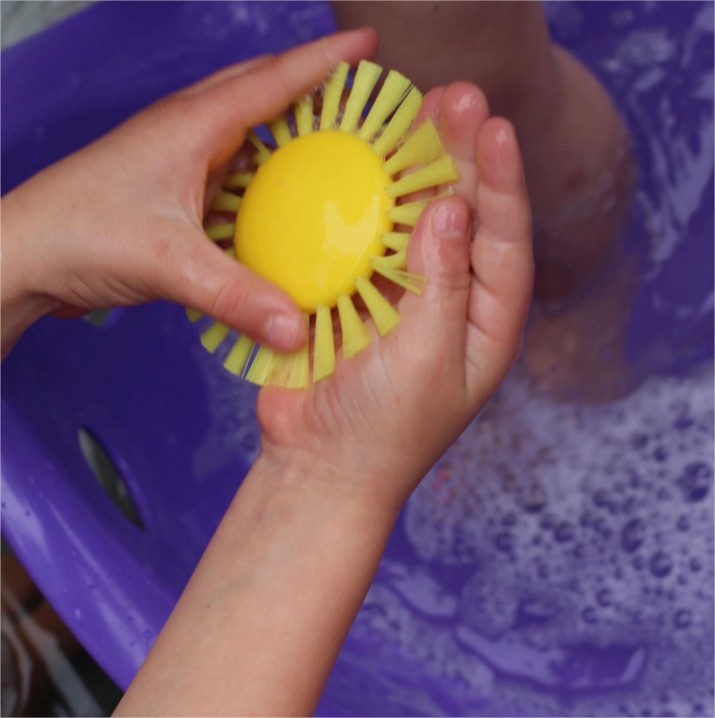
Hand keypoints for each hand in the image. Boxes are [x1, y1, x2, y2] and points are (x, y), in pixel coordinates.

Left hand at [0, 29, 376, 357]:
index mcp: (192, 126)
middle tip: (358, 95)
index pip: (272, 80)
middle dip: (312, 86)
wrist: (22, 258)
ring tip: (333, 148)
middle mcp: (189, 134)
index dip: (324, 60)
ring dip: (289, 135)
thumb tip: (297, 330)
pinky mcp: (175, 194)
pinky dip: (265, 181)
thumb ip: (236, 296)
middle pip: (262, 93)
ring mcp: (181, 163)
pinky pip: (234, 176)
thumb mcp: (168, 263)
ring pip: (248, 134)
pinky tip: (284, 205)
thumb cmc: (79, 236)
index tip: (368, 45)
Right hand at [258, 83, 533, 511]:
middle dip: (463, 161)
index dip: (501, 185)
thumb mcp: (425, 361)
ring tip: (418, 112)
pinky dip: (368, 204)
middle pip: (464, 221)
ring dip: (416, 171)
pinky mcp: (357, 294)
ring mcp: (402, 296)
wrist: (318, 465)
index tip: (492, 129)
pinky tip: (368, 162)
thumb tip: (450, 208)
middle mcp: (452, 304)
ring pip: (415, 222)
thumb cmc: (383, 432)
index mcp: (486, 326)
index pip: (505, 245)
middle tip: (457, 97)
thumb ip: (440, 285)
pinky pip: (368, 240)